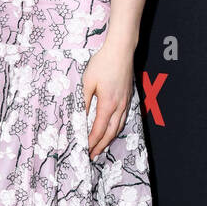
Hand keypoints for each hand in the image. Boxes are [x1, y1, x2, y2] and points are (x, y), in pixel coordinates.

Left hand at [82, 42, 133, 157]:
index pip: (98, 129)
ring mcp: (126, 102)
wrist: (121, 50)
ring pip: (118, 126)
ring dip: (109, 139)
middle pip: (110, 132)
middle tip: (92, 155)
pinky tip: (111, 130)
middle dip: (101, 146)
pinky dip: (116, 128)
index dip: (91, 142)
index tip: (85, 150)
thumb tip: (78, 118)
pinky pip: (123, 118)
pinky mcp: (128, 97)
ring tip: (100, 147)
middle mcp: (119, 106)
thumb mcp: (87, 82)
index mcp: (108, 103)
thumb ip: (82, 101)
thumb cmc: (102, 63)